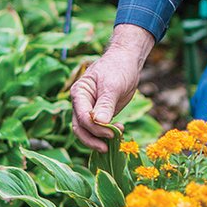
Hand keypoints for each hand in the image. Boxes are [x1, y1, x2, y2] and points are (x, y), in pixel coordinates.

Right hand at [70, 24, 154, 150]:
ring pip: (88, 131)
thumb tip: (99, 122)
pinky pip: (99, 128)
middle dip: (93, 139)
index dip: (94, 128)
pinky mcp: (100, 113)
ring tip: (117, 137)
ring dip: (100, 138)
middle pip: (80, 127)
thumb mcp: (112, 85)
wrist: (127, 60)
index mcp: (79, 93)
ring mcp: (89, 109)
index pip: (81, 116)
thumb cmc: (118, 68)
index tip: (110, 133)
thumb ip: (105, 104)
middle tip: (108, 146)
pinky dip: (107, 133)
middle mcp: (81, 103)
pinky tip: (119, 131)